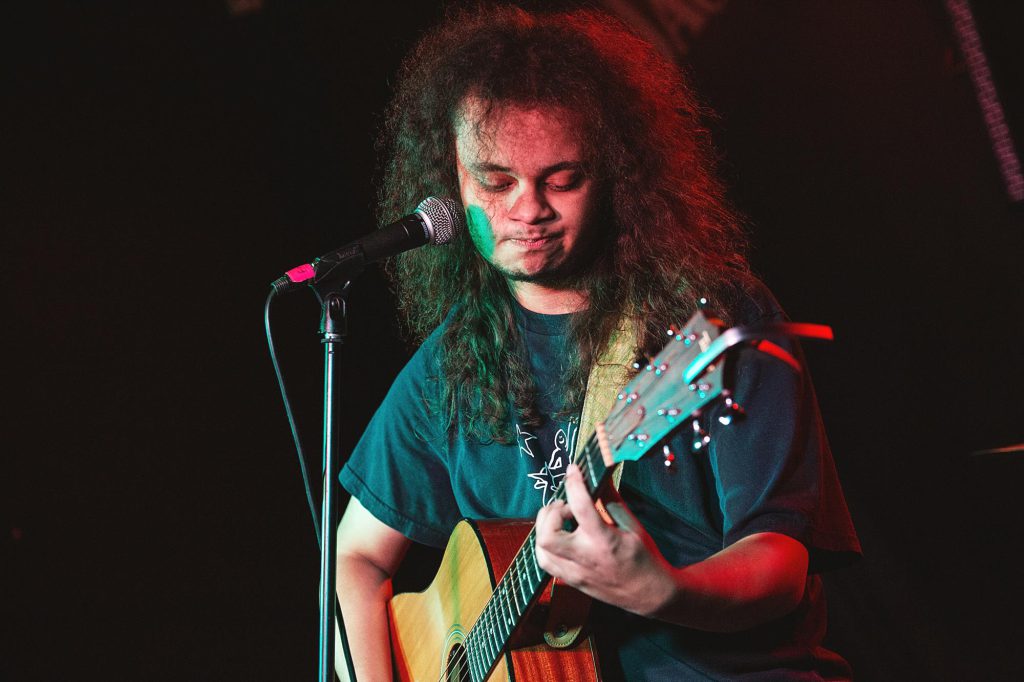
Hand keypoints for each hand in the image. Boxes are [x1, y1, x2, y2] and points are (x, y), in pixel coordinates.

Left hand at [534, 428, 676, 616]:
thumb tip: (599, 476)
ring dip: (545, 528)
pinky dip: (546, 545)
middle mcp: (585, 558)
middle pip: (548, 535)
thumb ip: (611, 500)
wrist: (649, 594)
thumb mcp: (632, 525)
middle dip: (551, 513)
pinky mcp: (571, 581)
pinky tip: (560, 536)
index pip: (581, 507)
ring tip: (561, 520)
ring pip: (541, 550)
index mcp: (604, 541)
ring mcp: (575, 573)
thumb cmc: (644, 558)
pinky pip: (546, 562)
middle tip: (567, 506)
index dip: (574, 483)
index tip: (573, 470)